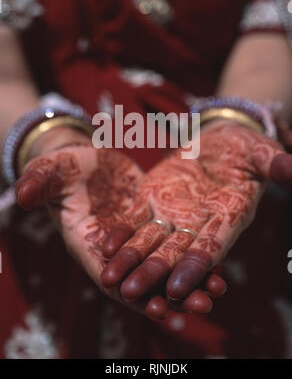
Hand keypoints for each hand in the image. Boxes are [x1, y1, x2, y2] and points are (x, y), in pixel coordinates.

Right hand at [15, 128, 224, 317]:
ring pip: (163, 267)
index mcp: (88, 243)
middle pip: (142, 279)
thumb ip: (39, 181)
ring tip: (217, 290)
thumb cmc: (65, 167)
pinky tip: (218, 265)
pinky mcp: (152, 226)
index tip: (155, 307)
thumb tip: (23, 195)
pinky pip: (174, 247)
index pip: (108, 275)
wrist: (87, 161)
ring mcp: (135, 240)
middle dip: (169, 294)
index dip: (131, 292)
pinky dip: (192, 258)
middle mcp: (114, 250)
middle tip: (200, 305)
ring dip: (188, 281)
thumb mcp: (52, 170)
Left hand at [101, 120, 291, 309]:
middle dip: (153, 273)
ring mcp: (173, 213)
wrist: (218, 141)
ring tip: (109, 278)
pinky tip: (104, 246)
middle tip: (131, 292)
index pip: (211, 248)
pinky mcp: (152, 199)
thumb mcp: (261, 153)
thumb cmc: (245, 148)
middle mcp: (198, 224)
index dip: (195, 268)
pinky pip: (135, 219)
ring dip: (130, 261)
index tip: (178, 288)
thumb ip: (274, 164)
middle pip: (174, 254)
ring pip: (149, 242)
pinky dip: (122, 233)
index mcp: (227, 218)